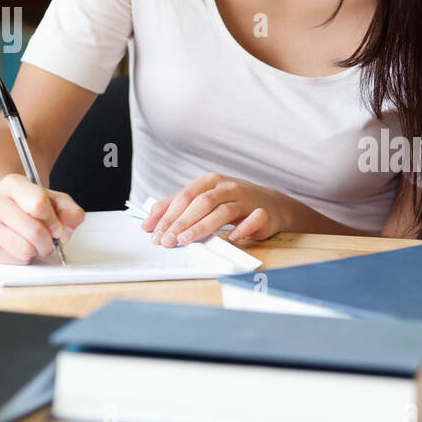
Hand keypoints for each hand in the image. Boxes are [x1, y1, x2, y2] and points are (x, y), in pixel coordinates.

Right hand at [0, 174, 83, 264]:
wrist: (5, 207)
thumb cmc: (30, 204)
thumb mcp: (54, 200)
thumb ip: (69, 210)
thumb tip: (71, 223)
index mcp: (13, 184)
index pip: (39, 205)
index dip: (54, 221)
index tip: (57, 227)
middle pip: (34, 231)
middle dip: (50, 241)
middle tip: (51, 240)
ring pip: (25, 249)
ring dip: (38, 250)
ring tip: (36, 243)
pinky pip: (14, 260)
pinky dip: (25, 257)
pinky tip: (22, 246)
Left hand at [141, 174, 289, 246]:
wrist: (271, 205)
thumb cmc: (233, 203)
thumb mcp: (205, 199)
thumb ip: (178, 208)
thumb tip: (149, 221)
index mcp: (210, 181)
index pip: (185, 196)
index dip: (167, 214)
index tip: (153, 231)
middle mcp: (227, 187)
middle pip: (201, 203)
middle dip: (180, 222)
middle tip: (166, 240)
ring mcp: (246, 199)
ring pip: (222, 211)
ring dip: (202, 227)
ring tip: (186, 240)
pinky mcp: (263, 214)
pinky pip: (253, 220)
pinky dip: (241, 229)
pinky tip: (231, 238)